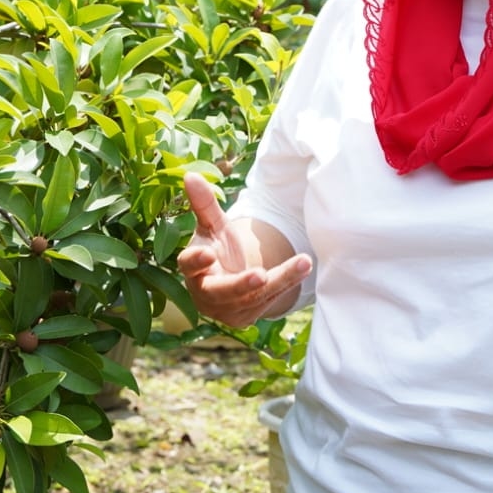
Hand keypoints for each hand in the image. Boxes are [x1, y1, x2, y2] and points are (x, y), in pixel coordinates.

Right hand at [178, 172, 310, 327]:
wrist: (230, 278)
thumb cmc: (217, 248)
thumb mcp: (213, 225)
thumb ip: (204, 204)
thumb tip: (190, 175)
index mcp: (193, 269)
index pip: (188, 265)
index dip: (195, 260)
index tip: (206, 253)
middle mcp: (206, 294)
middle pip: (222, 292)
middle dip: (241, 284)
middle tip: (260, 274)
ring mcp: (226, 309)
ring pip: (253, 296)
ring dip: (280, 279)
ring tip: (303, 262)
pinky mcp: (246, 317)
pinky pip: (268, 301)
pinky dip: (286, 284)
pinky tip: (303, 268)